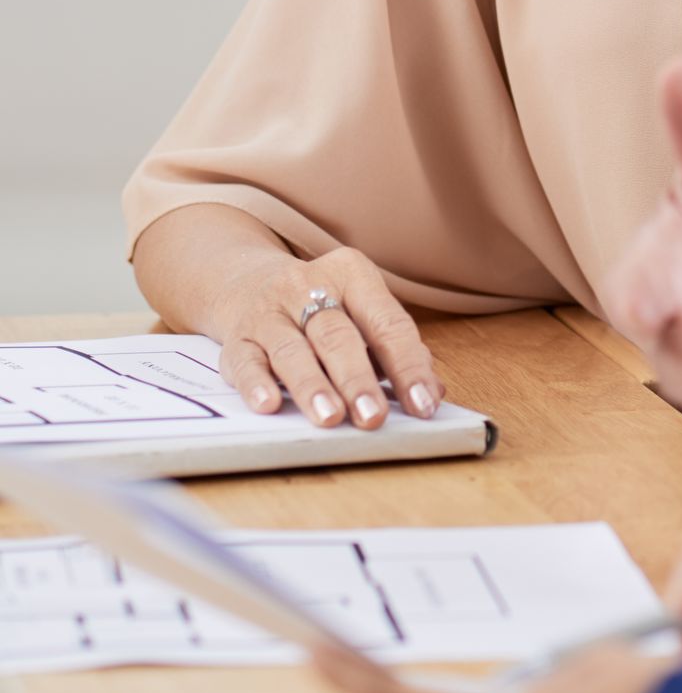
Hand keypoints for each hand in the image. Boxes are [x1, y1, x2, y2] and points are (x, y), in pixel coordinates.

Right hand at [218, 244, 441, 429]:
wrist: (247, 281)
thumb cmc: (321, 308)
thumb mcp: (361, 313)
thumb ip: (395, 350)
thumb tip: (432, 392)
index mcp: (352, 274)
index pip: (386, 322)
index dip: (407, 365)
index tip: (423, 404)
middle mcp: (307, 286)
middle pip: (338, 335)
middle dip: (357, 379)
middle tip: (373, 418)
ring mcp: (268, 311)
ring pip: (291, 349)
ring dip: (312, 385)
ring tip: (330, 418)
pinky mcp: (237, 336)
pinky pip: (244, 360)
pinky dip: (256, 383)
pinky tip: (269, 405)